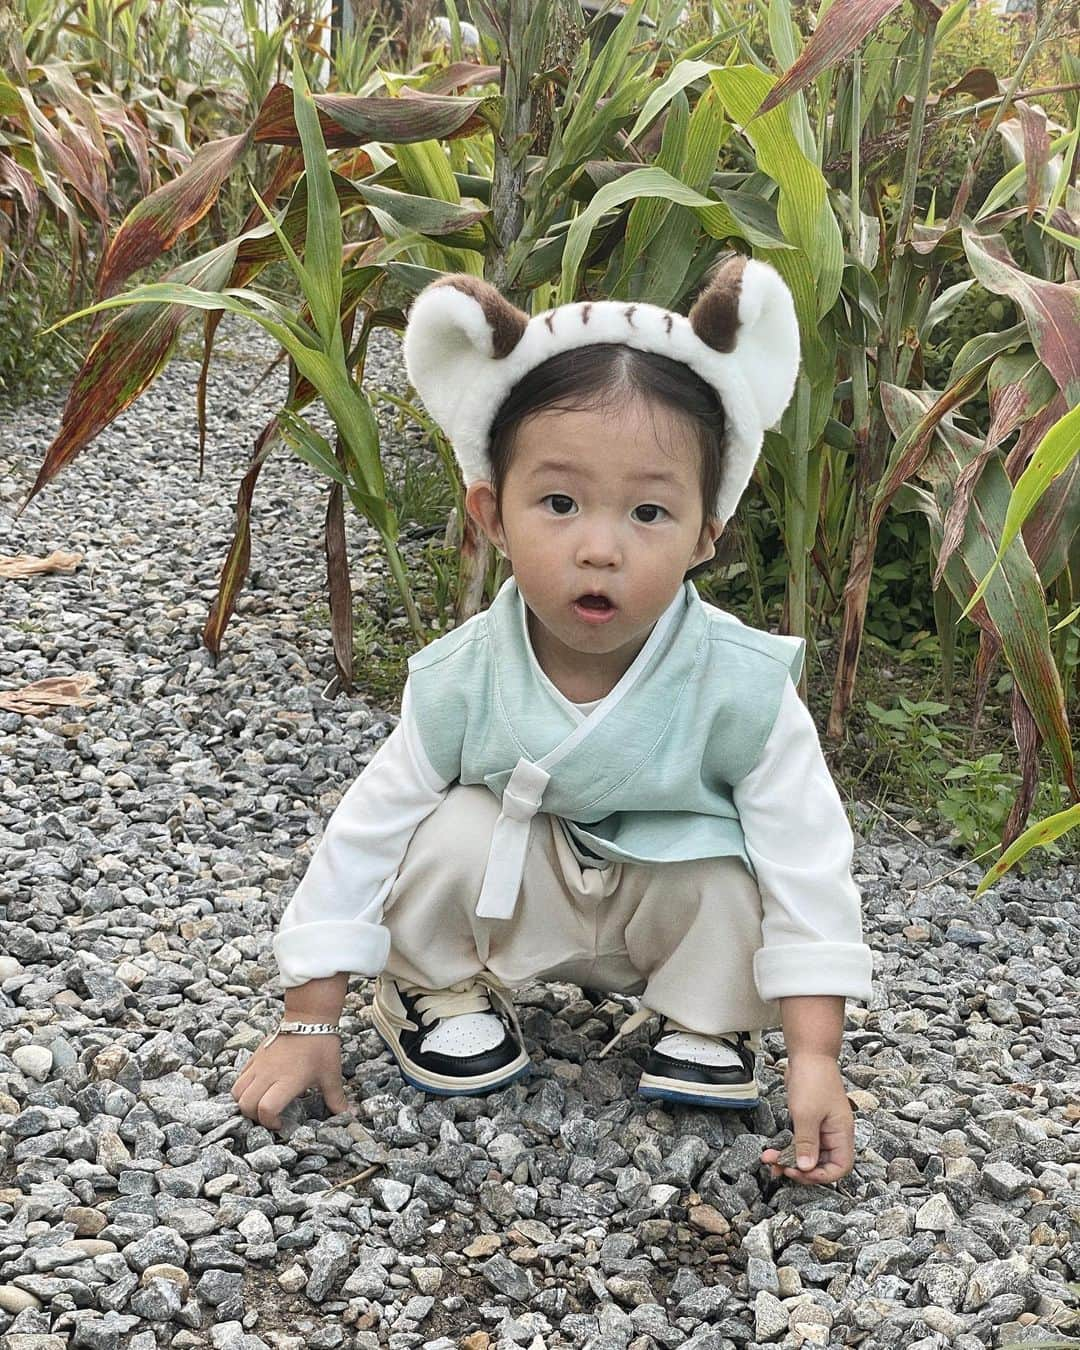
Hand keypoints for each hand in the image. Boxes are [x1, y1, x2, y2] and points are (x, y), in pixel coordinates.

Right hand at [231, 1033, 348, 1129]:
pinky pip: (239, 1076)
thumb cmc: (321, 1045)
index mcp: (288, 1080)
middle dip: (254, 1117)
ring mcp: (259, 1064)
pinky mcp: (255, 1056)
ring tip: (260, 1103)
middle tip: (269, 1116)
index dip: (269, 1122)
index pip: (266, 1109)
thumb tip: (349, 1115)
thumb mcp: (332, 1075)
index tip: (280, 1123)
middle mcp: (269, 1074)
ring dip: (245, 1102)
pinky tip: (259, 1088)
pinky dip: (243, 1087)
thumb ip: (336, 1099)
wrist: (309, 1017)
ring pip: (237, 1091)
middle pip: (246, 1104)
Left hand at [760, 1054, 853, 1185]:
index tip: (799, 1172)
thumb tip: (805, 1168)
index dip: (821, 1176)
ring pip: (808, 1154)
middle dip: (800, 1170)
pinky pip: (800, 1141)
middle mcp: (834, 1134)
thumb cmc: (813, 1080)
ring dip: (789, 1159)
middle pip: (822, 1164)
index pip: (840, 1167)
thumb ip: (806, 1143)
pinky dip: (787, 1147)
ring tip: (770, 1161)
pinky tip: (773, 1151)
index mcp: (841, 1134)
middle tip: (780, 1169)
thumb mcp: (807, 1114)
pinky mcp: (808, 1120)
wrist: (808, 1053)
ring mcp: (821, 1127)